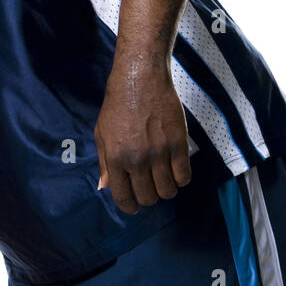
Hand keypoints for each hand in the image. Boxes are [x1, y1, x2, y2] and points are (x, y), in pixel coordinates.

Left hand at [94, 68, 191, 214]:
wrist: (140, 79)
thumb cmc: (118, 106)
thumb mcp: (101, 134)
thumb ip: (104, 163)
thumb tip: (105, 186)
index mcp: (115, 158)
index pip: (123, 197)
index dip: (130, 207)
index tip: (134, 206)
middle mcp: (137, 159)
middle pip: (148, 197)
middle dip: (149, 197)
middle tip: (150, 186)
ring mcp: (159, 152)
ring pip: (168, 190)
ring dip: (166, 189)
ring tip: (164, 178)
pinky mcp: (178, 144)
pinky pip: (184, 175)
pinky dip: (181, 178)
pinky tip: (176, 170)